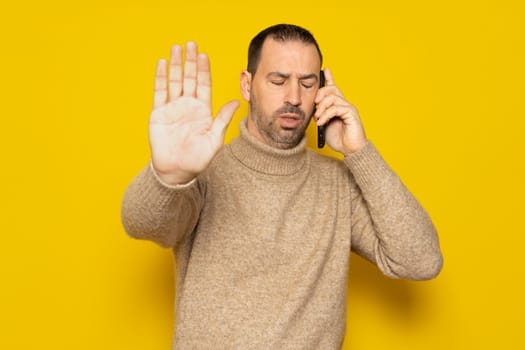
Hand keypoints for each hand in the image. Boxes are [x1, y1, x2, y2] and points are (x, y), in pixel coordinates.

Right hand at [149, 42, 238, 184]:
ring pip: (175, 80)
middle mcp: (188, 105)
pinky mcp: (159, 113)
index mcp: (203, 110)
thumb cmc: (198, 159)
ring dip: (176, 64)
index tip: (204, 55)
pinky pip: (159, 91)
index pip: (204, 84)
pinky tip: (162, 63)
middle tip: (191, 43)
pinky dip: (161, 77)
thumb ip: (223, 119)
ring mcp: (173, 108)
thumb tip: (236, 102)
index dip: (204, 70)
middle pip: (190, 78)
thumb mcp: (214, 139)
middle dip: (191, 61)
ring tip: (177, 48)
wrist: (177, 171)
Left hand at [314, 67, 366, 154]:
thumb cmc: (339, 139)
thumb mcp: (324, 125)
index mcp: (338, 105)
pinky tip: (322, 122)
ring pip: (332, 97)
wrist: (350, 150)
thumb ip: (320, 115)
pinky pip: (336, 108)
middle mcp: (344, 104)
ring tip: (318, 118)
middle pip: (331, 89)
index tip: (325, 69)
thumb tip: (314, 109)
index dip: (330, 78)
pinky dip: (326, 115)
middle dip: (320, 94)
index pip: (334, 88)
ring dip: (321, 108)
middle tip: (314, 104)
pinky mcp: (351, 113)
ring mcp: (349, 107)